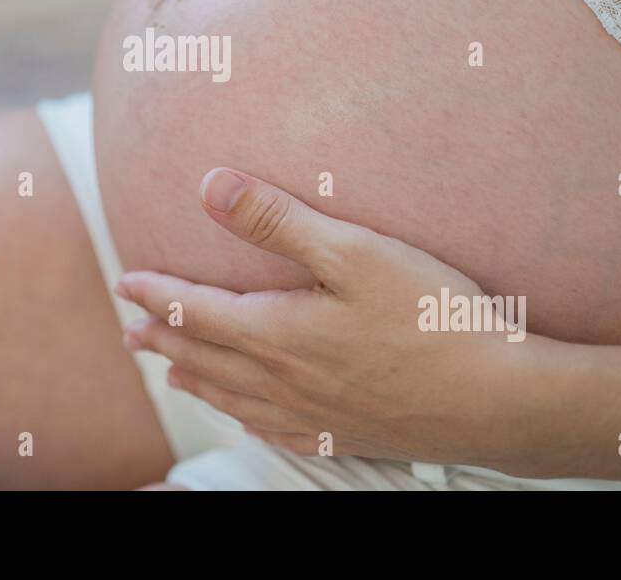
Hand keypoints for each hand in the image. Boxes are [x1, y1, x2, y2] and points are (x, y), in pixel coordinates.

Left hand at [116, 168, 545, 468]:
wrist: (496, 399)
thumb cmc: (431, 317)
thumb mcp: (353, 251)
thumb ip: (276, 218)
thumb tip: (209, 185)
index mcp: (277, 333)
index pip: (197, 310)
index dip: (157, 295)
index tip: (125, 283)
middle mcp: (284, 381)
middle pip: (205, 358)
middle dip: (162, 339)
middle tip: (130, 333)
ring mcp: (314, 415)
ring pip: (234, 398)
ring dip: (195, 380)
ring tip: (171, 373)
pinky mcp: (347, 436)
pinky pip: (277, 431)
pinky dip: (246, 420)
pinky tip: (248, 418)